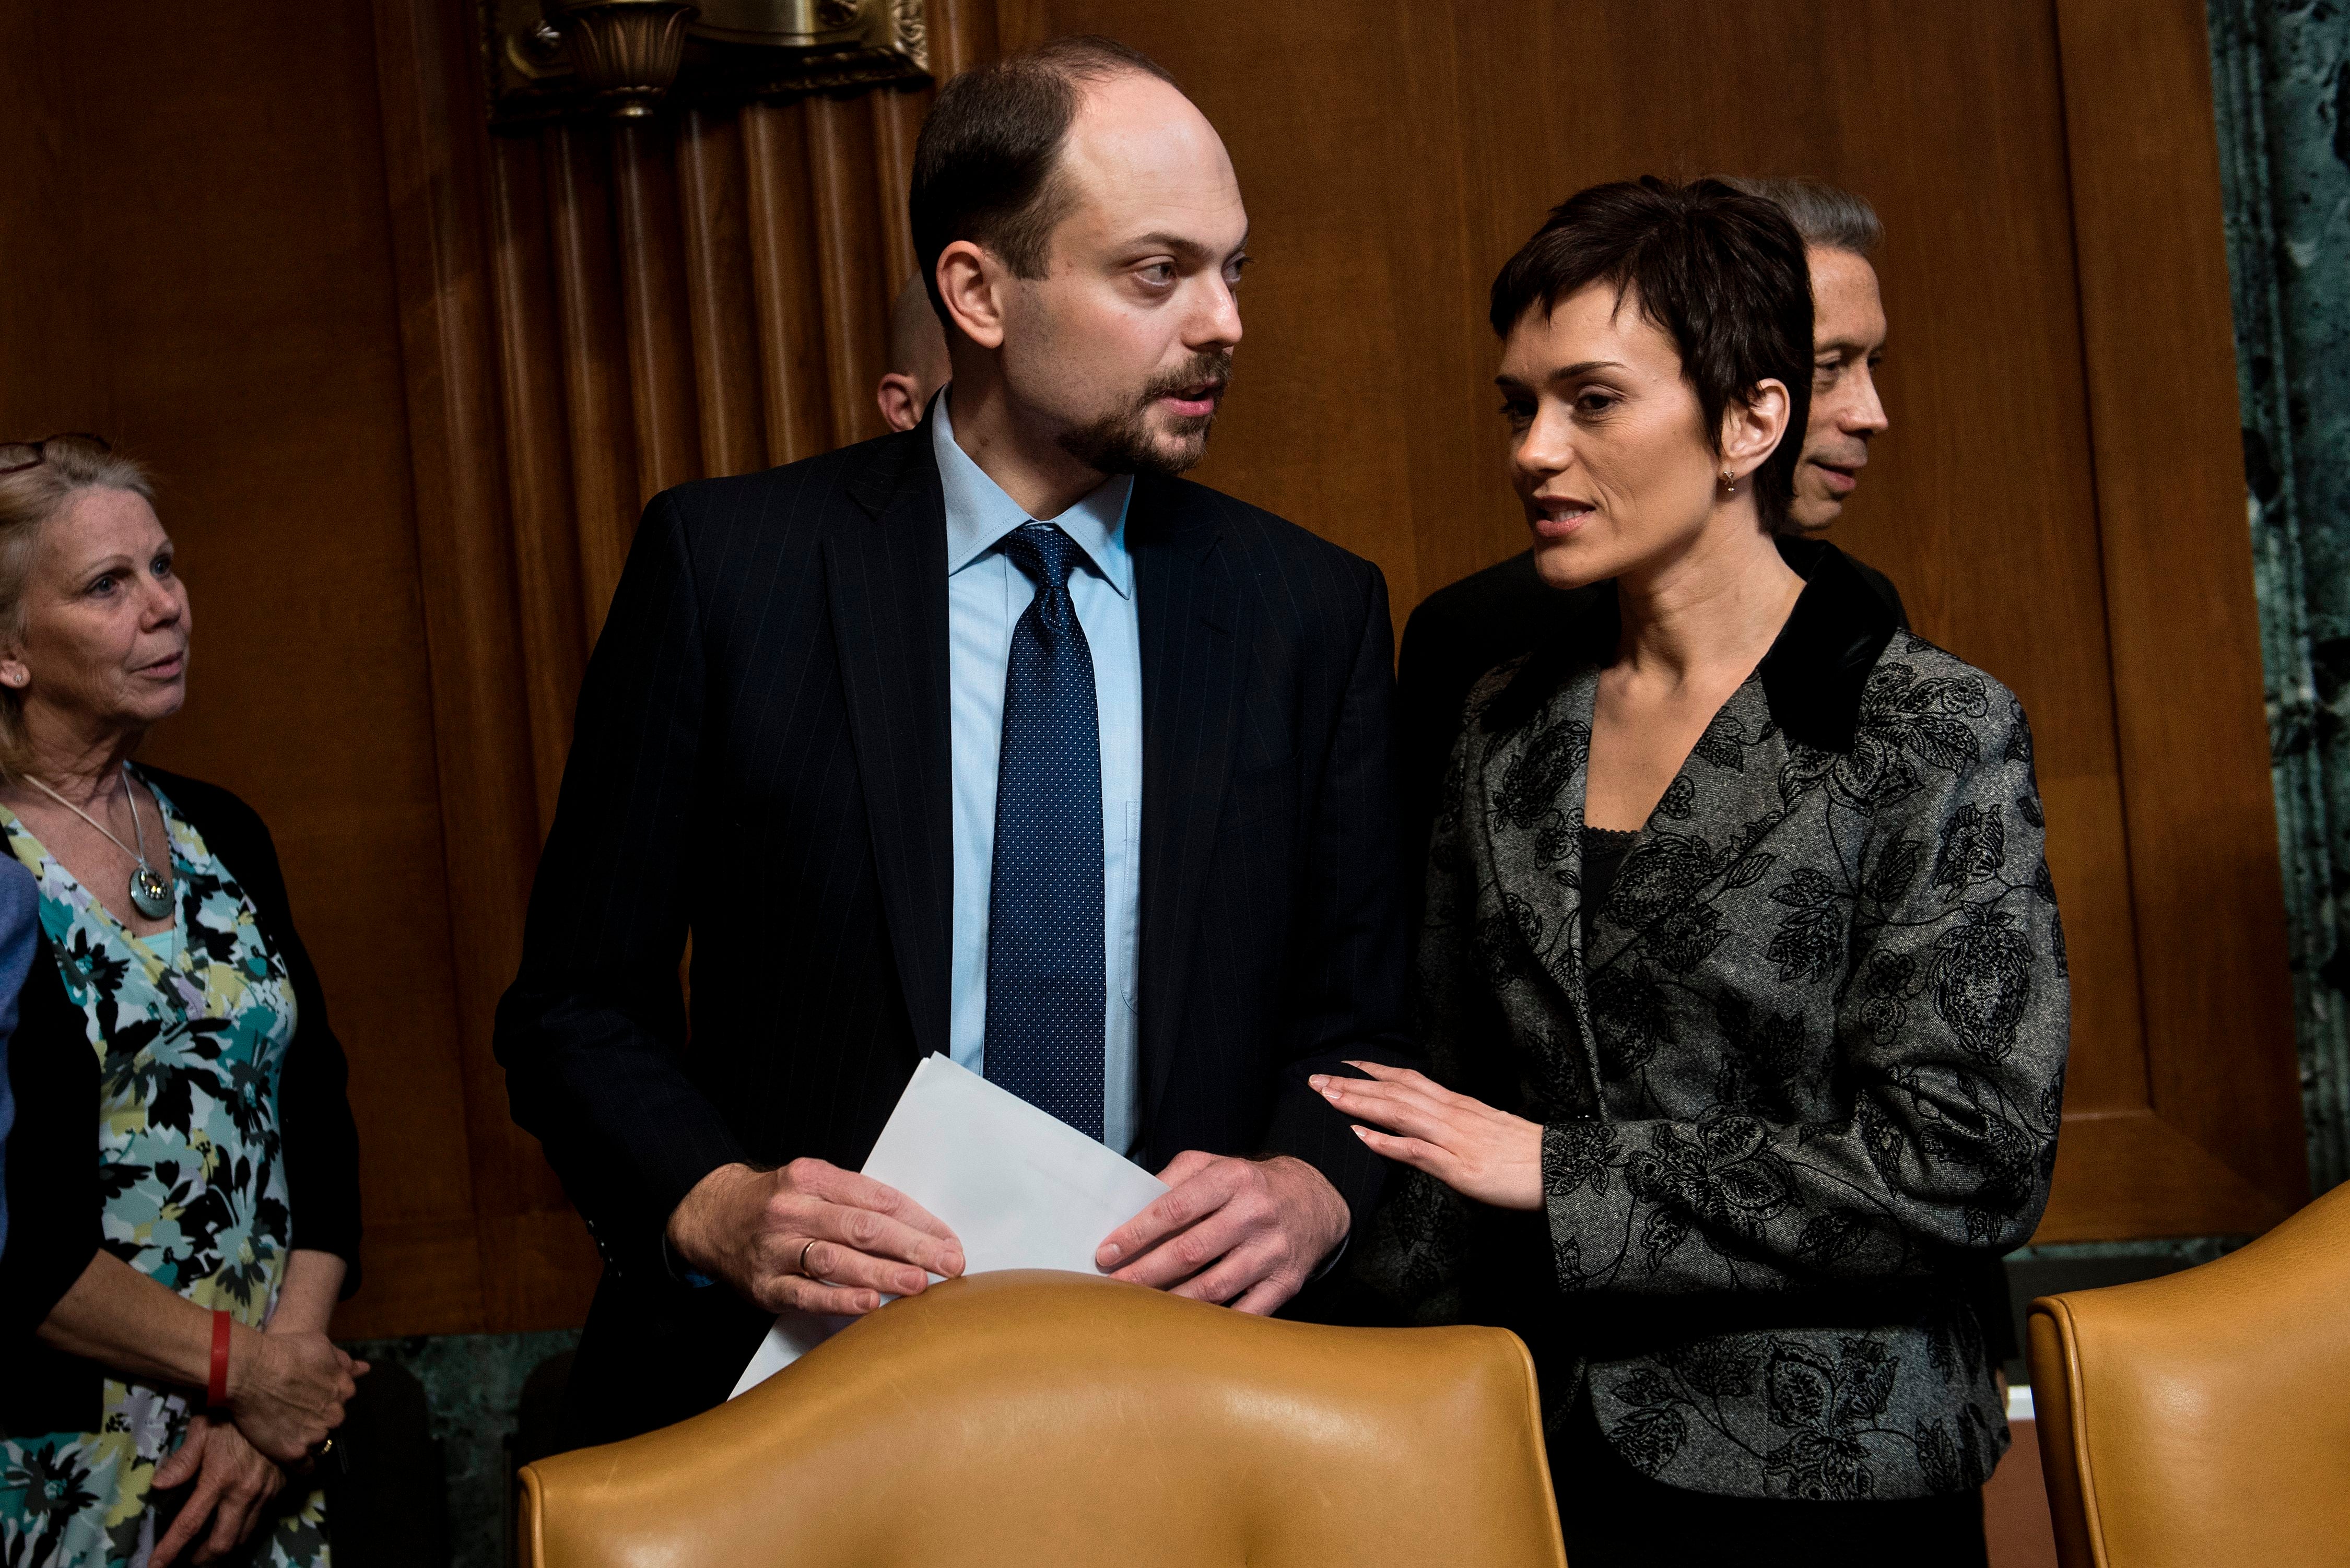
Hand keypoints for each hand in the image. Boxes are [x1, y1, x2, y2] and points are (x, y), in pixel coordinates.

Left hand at [149, 1415, 285, 1566]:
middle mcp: (243, 1494)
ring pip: (242, 1538)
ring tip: (206, 1551)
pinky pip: (258, 1523)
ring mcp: (264, 1495)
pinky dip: (241, 1534)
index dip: (169, 1550)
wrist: (280, 1404)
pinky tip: (230, 1528)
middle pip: (221, 1544)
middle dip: (201, 1559)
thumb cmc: (233, 1416)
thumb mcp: (203, 1430)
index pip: (189, 1525)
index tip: (154, 1567)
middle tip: (186, 1561)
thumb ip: (182, 1460)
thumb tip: (158, 1485)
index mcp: (219, 1480)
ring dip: (221, 1550)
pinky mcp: (278, 1491)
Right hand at [222, 1325, 363, 1464]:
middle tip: (294, 1412)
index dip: (324, 1400)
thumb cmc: (285, 1351)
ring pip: (317, 1442)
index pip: (340, 1401)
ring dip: (306, 1438)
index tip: (309, 1400)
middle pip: (330, 1422)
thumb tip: (364, 1369)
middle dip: (316, 1418)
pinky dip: (301, 1465)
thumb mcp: (321, 1347)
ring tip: (285, 1429)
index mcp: (344, 1389)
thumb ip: (344, 1363)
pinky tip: (292, 1457)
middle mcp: (335, 1414)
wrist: (251, 1370)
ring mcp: (316, 1434)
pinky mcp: (295, 1452)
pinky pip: (306, 1467)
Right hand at [667, 1159, 964, 1315]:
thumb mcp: (813, 1184)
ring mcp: (776, 1247)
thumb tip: (919, 1230)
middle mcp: (794, 1209)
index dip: (919, 1220)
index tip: (949, 1240)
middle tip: (947, 1263)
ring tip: (918, 1283)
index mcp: (812, 1177)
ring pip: (835, 1260)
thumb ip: (858, 1201)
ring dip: (881, 1273)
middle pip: (862, 1227)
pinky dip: (838, 1300)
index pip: (877, 1198)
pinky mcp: (764, 1284)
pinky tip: (868, 1304)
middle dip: (911, 1246)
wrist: (710, 1217)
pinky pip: (805, 1293)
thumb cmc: (776, 1202)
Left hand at [1094, 1153, 1348, 1314]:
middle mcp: (1255, 1213)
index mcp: (1233, 1178)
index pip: (1176, 1207)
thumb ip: (1172, 1178)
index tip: (1107, 1252)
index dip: (1138, 1232)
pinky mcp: (1286, 1283)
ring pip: (1214, 1287)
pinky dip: (1213, 1324)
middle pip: (1191, 1251)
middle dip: (1146, 1272)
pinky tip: (1184, 1327)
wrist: (1315, 1202)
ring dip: (1171, 1303)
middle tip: (1114, 1286)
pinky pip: (1245, 1312)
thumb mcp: (1214, 1164)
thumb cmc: (1249, 1184)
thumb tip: (1129, 1207)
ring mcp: (1272, 1251)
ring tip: (1141, 1309)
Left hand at [1311, 1061, 1543, 1209]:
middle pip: (1394, 1092)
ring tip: (1327, 1098)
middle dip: (1352, 1085)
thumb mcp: (1486, 1129)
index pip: (1408, 1080)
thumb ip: (1455, 1122)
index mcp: (1458, 1105)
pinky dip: (1386, 1142)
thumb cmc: (1525, 1154)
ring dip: (1359, 1103)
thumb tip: (1429, 1120)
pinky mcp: (1459, 1167)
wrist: (1562, 1170)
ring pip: (1399, 1113)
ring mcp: (1454, 1139)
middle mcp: (1452, 1115)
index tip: (1343, 1065)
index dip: (1373, 1071)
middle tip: (1316, 1080)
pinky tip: (1361, 1136)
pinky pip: (1416, 1151)